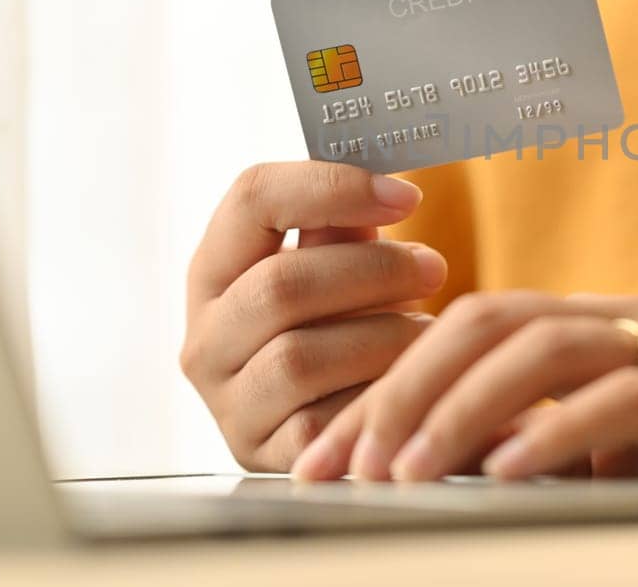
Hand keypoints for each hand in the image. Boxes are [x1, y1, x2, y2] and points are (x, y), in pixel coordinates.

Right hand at [180, 162, 446, 471]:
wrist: (328, 426)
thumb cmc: (334, 327)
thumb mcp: (334, 269)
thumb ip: (345, 226)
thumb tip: (390, 180)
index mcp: (214, 270)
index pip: (252, 197)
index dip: (333, 187)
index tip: (407, 195)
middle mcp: (203, 337)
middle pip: (281, 285)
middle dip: (372, 271)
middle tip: (434, 267)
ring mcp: (227, 403)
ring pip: (302, 358)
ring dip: (383, 337)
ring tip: (428, 328)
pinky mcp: (264, 456)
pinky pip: (324, 424)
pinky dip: (377, 398)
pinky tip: (412, 381)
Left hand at [290, 292, 637, 502]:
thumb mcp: (634, 441)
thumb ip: (557, 442)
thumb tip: (467, 478)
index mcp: (592, 325)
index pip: (463, 332)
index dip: (382, 387)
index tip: (321, 459)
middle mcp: (621, 322)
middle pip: (484, 322)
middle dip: (397, 393)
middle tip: (341, 470)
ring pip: (541, 348)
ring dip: (460, 410)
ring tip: (406, 474)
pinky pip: (625, 399)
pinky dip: (560, 433)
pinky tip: (511, 472)